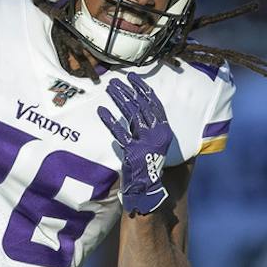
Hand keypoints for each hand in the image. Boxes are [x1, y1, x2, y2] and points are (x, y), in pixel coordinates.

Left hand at [97, 76, 172, 215]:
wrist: (148, 188)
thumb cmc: (149, 164)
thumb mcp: (154, 142)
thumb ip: (148, 126)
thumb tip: (137, 105)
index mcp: (164, 130)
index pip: (154, 103)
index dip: (143, 88)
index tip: (132, 77)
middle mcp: (157, 134)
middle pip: (141, 105)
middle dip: (128, 91)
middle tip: (115, 81)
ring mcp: (146, 142)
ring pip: (131, 114)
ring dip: (119, 99)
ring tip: (109, 88)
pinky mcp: (133, 151)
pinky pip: (120, 133)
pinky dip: (110, 121)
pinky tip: (101, 111)